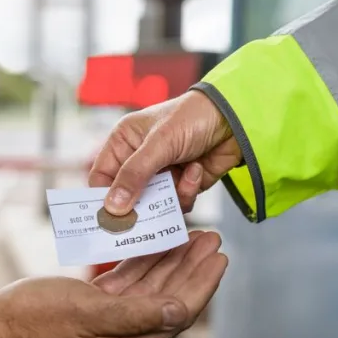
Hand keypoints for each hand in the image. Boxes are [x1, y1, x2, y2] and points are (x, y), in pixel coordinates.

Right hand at [0, 231, 226, 337]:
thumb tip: (179, 312)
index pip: (178, 311)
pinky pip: (127, 284)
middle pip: (170, 298)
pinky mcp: (93, 309)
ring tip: (191, 236)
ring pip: (151, 289)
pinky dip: (142, 264)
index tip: (219, 257)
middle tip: (211, 238)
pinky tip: (152, 245)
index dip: (201, 283)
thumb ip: (135, 315)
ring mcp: (108, 322)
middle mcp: (123, 335)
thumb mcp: (86, 313)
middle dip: (192, 268)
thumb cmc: (34, 319)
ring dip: (171, 262)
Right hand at [90, 91, 241, 215]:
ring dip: (170, 197)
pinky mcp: (182, 184)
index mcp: (124, 143)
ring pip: (154, 204)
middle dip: (139, 206)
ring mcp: (161, 174)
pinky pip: (177, 203)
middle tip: (146, 218)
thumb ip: (134, 175)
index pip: (102, 178)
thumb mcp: (159, 144)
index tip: (109, 220)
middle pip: (127, 197)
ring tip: (182, 177)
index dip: (103, 199)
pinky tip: (196, 170)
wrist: (235, 119)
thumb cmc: (192, 118)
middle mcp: (139, 159)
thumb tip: (112, 208)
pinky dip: (187, 191)